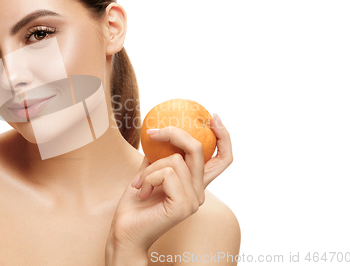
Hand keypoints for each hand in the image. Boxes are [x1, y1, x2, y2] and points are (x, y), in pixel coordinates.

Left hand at [106, 114, 232, 259]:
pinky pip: (166, 172)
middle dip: (175, 133)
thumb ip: (159, 156)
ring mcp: (194, 200)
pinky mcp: (184, 205)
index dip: (224, 136)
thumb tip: (159, 132)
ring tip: (140, 184)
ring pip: (175, 160)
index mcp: (195, 184)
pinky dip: (148, 177)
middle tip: (154, 132)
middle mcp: (200, 192)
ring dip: (150, 168)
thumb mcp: (148, 173)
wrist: (125, 232)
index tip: (213, 117)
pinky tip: (142, 191)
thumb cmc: (135, 205)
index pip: (222, 159)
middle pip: (200, 149)